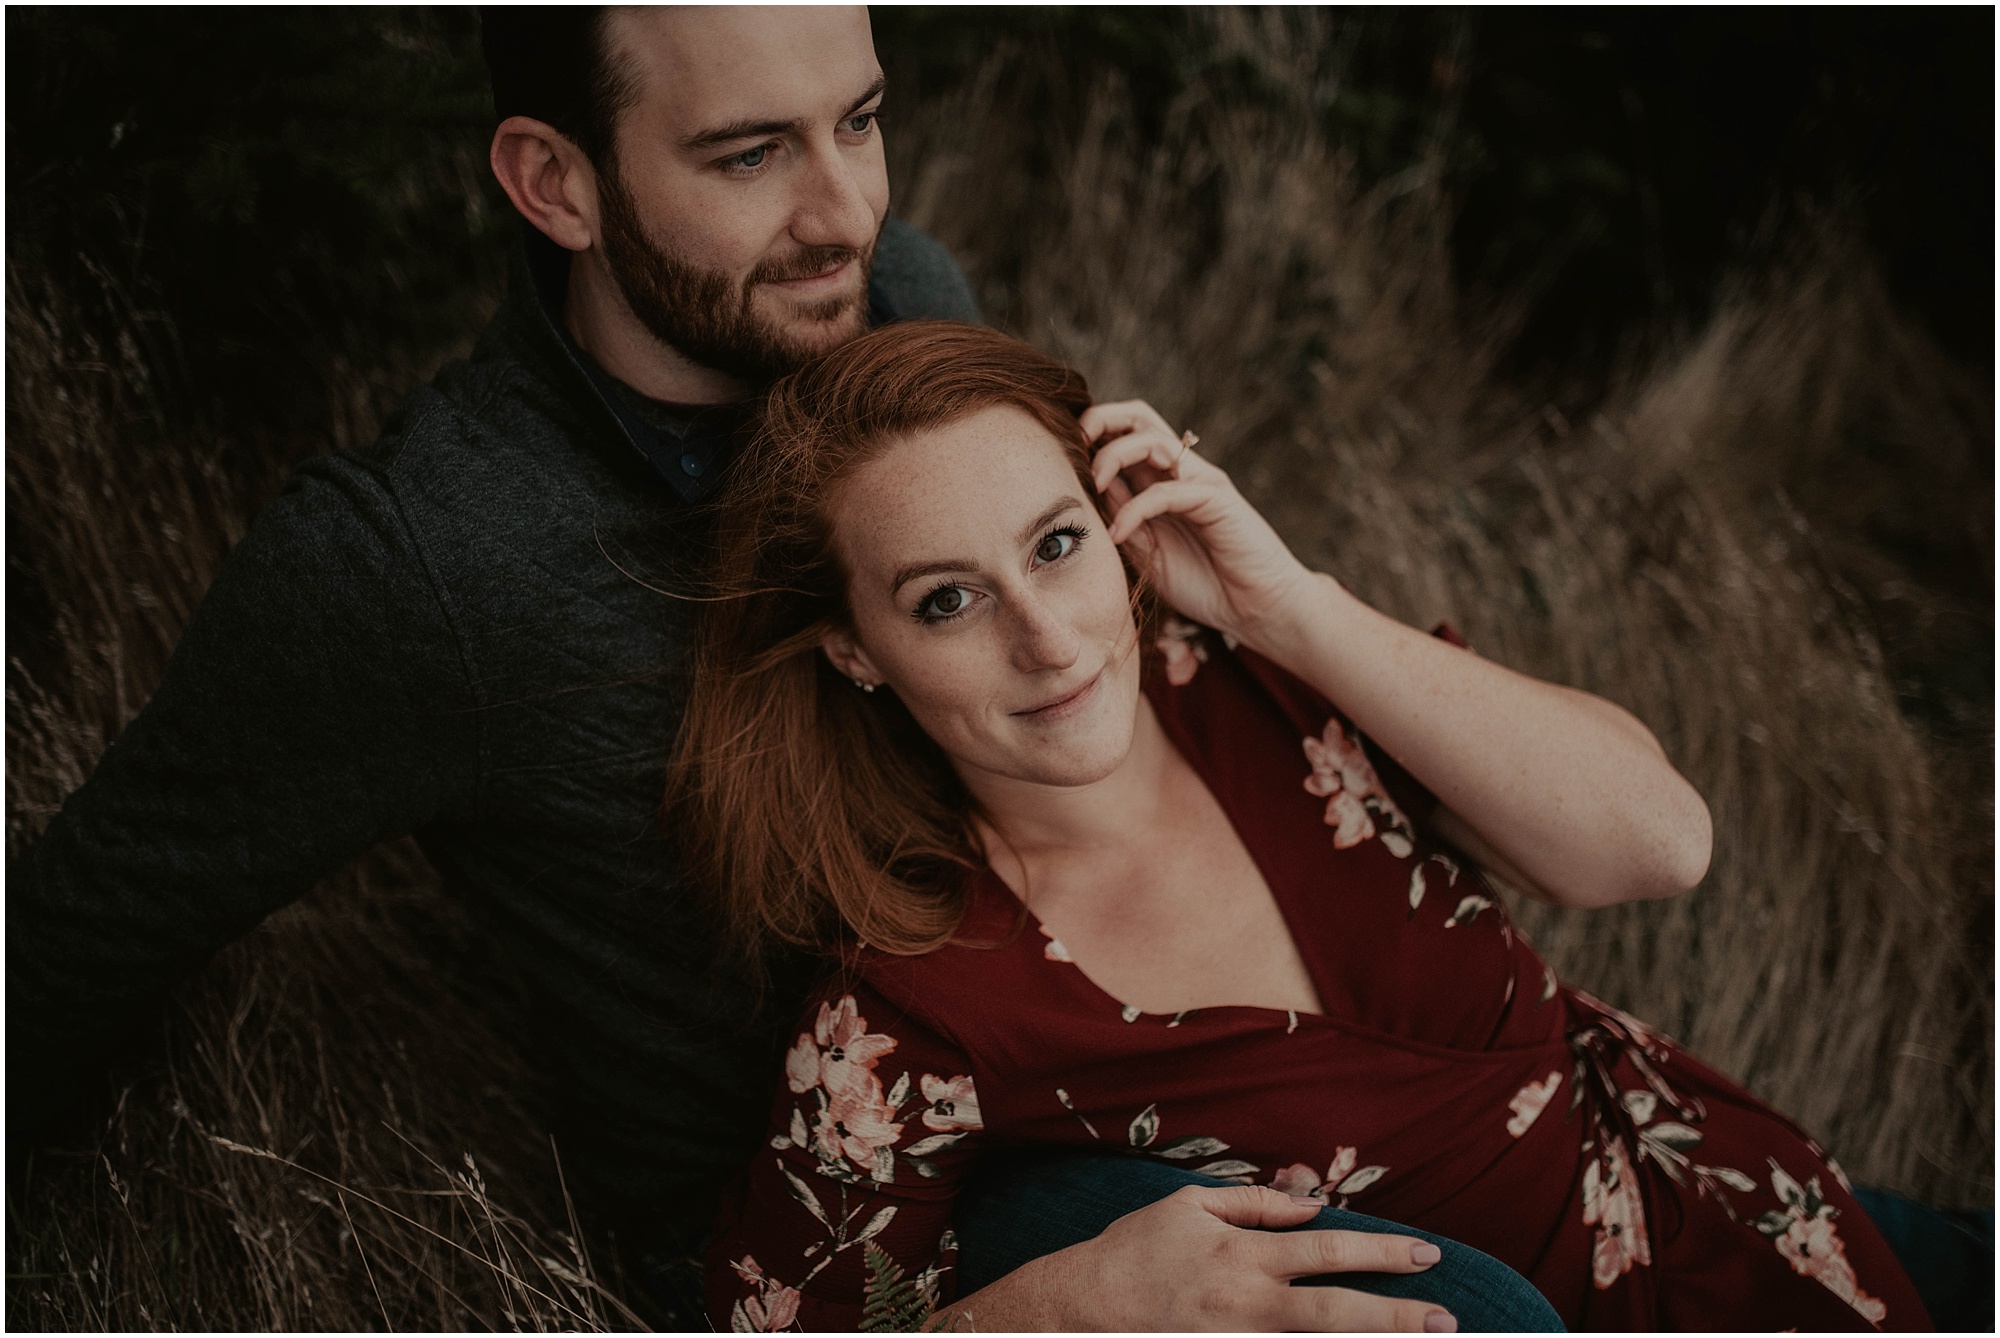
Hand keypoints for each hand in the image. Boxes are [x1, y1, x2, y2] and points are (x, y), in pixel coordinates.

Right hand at [946, 1184, 1455, 1331]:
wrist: (1078, 1308)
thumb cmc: (1134, 1250)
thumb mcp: (1189, 1206)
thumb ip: (1255, 1205)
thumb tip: (1312, 1205)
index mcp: (1241, 1254)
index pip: (1326, 1251)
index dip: (1380, 1253)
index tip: (1428, 1256)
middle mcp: (1246, 1302)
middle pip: (1334, 1310)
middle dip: (1394, 1316)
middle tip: (1446, 1321)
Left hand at [1082, 400, 1317, 649]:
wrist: (1257, 608)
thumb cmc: (1203, 583)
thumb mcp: (1146, 552)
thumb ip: (1120, 520)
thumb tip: (1085, 492)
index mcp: (1161, 478)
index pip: (1124, 432)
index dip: (1091, 434)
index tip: (1061, 458)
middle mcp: (1181, 471)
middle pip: (1139, 416)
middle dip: (1100, 419)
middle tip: (1074, 445)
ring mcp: (1201, 481)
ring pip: (1153, 440)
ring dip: (1114, 456)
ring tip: (1094, 485)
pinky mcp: (1217, 500)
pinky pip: (1168, 491)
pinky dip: (1135, 508)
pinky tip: (1118, 534)